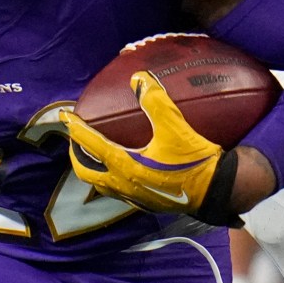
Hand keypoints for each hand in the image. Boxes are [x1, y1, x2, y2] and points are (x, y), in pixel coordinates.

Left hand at [61, 73, 240, 223]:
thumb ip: (155, 100)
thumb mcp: (175, 126)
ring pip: (102, 186)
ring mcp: (134, 198)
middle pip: (88, 173)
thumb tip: (139, 78)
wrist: (217, 191)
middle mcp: (124, 185)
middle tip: (75, 142)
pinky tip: (122, 169)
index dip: (76, 130)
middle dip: (77, 157)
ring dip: (93, 170)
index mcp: (125, 166)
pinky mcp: (146, 204)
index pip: (91, 145)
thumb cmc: (195, 160)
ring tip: (93, 156)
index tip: (66, 118)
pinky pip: (119, 192)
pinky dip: (111, 178)